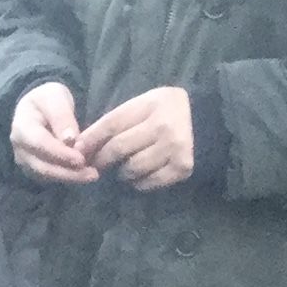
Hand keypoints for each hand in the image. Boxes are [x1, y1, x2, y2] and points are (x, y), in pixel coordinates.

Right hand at [10, 81, 96, 185]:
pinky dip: (68, 178)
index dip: (60, 153)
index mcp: (22, 127)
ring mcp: (26, 161)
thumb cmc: (47, 100)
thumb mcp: (56, 98)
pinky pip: (50, 178)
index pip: (40, 144)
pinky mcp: (34, 170)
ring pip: (47, 176)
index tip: (80, 159)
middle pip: (42, 166)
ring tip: (92, 175)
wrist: (38, 109)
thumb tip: (70, 140)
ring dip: (70, 178)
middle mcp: (20, 148)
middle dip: (68, 173)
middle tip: (92, 174)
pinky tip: (84, 174)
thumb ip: (62, 117)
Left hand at [79, 86, 195, 190]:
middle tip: (95, 165)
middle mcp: (163, 125)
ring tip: (124, 168)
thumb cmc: (167, 113)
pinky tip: (141, 175)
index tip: (77, 151)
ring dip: (122, 172)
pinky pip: (147, 182)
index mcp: (151, 104)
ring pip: (131, 168)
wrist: (208, 123)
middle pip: (118, 148)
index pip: (111, 123)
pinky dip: (138, 182)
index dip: (90, 139)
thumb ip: (116, 121)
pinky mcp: (181, 168)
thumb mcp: (144, 106)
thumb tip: (80, 144)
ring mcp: (174, 148)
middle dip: (101, 160)